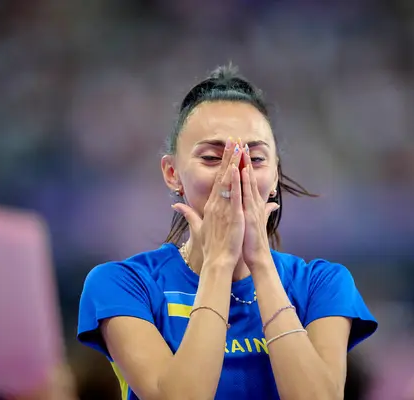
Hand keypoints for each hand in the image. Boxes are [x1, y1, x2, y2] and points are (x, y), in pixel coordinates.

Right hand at [172, 138, 244, 270]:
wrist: (217, 261)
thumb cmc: (211, 246)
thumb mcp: (198, 227)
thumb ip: (188, 214)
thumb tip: (175, 205)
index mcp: (210, 205)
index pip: (217, 180)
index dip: (222, 164)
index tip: (227, 150)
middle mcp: (216, 204)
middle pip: (222, 176)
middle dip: (228, 157)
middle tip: (233, 140)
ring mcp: (223, 209)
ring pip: (228, 182)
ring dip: (233, 164)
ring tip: (238, 148)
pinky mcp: (232, 216)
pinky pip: (234, 196)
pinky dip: (236, 183)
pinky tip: (238, 170)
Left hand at [241, 145, 279, 268]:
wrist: (257, 256)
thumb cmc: (252, 241)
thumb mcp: (258, 222)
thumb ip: (265, 211)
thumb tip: (274, 204)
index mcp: (251, 204)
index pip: (246, 181)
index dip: (244, 166)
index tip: (240, 152)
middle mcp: (253, 202)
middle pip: (248, 177)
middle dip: (244, 160)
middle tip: (240, 142)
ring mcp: (251, 206)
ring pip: (247, 182)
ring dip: (244, 165)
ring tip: (241, 150)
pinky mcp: (248, 213)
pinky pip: (244, 194)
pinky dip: (242, 181)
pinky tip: (240, 170)